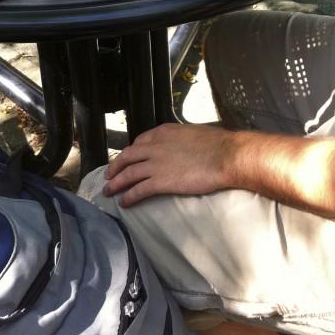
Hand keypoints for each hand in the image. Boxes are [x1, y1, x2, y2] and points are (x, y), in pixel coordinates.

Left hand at [103, 123, 234, 207]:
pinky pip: (137, 190)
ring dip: (115, 184)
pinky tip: (124, 202)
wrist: (225, 156)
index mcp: (164, 132)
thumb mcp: (194, 133)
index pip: (140, 142)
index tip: (128, 159)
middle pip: (127, 157)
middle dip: (115, 167)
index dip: (131, 152)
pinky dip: (128, 196)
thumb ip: (181, 140)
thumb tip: (181, 146)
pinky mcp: (160, 182)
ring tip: (109, 191)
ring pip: (127, 174)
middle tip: (109, 175)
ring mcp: (156, 164)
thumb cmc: (218, 144)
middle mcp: (155, 146)